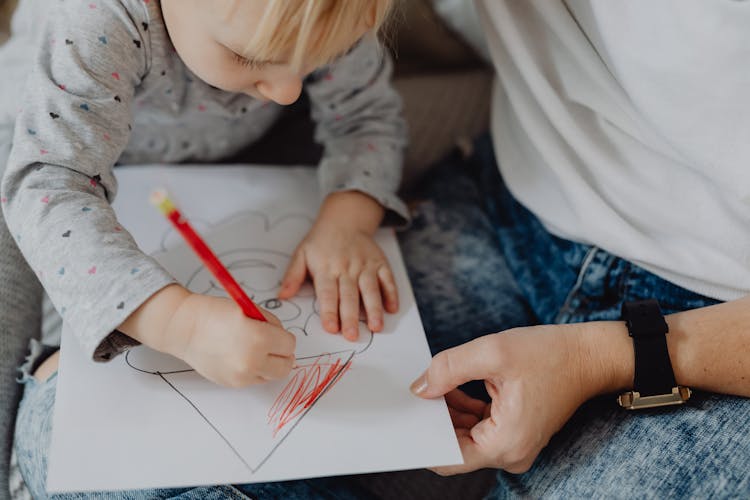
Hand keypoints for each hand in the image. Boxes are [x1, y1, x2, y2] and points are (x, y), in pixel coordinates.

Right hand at [166, 292, 296, 387]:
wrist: (186, 329)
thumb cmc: (216, 314)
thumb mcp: (251, 310)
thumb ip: (272, 325)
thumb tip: (286, 342)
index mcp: (260, 338)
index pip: (289, 345)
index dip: (284, 337)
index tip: (277, 334)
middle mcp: (253, 361)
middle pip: (285, 366)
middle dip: (283, 355)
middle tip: (274, 346)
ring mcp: (242, 376)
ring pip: (272, 376)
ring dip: (270, 364)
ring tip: (255, 350)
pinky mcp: (233, 384)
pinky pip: (255, 380)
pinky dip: (255, 370)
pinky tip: (243, 357)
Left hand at [279, 191, 397, 339]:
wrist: (344, 219)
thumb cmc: (321, 241)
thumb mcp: (301, 254)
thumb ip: (292, 276)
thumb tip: (281, 297)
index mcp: (326, 268)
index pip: (327, 293)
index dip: (329, 311)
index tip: (331, 328)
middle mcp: (347, 268)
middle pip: (349, 295)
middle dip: (351, 316)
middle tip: (352, 335)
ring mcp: (365, 265)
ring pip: (371, 289)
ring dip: (374, 309)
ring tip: (376, 327)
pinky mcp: (380, 263)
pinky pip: (388, 279)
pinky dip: (391, 293)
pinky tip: (392, 309)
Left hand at [410, 323, 631, 473]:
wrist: (591, 355)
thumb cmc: (550, 353)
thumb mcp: (492, 352)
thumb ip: (448, 369)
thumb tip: (419, 388)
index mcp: (505, 444)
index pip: (449, 457)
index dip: (422, 438)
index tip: (402, 418)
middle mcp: (511, 453)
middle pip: (455, 445)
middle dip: (433, 420)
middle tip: (412, 393)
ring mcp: (514, 445)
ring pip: (465, 435)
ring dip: (447, 411)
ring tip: (432, 383)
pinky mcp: (516, 432)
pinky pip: (479, 426)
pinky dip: (463, 408)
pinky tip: (452, 385)